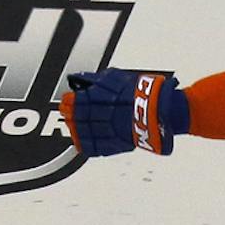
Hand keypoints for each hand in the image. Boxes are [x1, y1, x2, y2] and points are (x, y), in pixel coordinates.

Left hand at [61, 69, 188, 157]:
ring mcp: (110, 131)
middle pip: (80, 117)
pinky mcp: (117, 144)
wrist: (160, 109)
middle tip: (65, 113)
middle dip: (70, 115)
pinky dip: (86, 146)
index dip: (69, 102)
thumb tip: (81, 79)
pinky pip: (96, 148)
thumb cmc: (141, 91)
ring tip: (71, 127)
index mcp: (102, 97)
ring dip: (75, 130)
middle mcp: (104, 115)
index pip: (78, 101)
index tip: (66, 100)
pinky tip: (79, 144)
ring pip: (85, 133)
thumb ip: (96, 80)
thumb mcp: (116, 77)